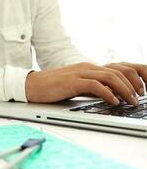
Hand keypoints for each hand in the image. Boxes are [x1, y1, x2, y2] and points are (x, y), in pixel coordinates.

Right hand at [25, 62, 143, 104]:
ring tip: (131, 101)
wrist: (32, 85)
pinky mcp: (73, 81)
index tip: (141, 89)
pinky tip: (113, 102)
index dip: (134, 76)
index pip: (118, 67)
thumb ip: (92, 87)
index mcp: (89, 67)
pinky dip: (108, 94)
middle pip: (119, 71)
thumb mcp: (77, 85)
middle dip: (135, 83)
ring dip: (125, 90)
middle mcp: (88, 67)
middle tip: (140, 96)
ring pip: (111, 77)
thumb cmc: (53, 87)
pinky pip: (96, 85)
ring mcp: (80, 73)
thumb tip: (110, 95)